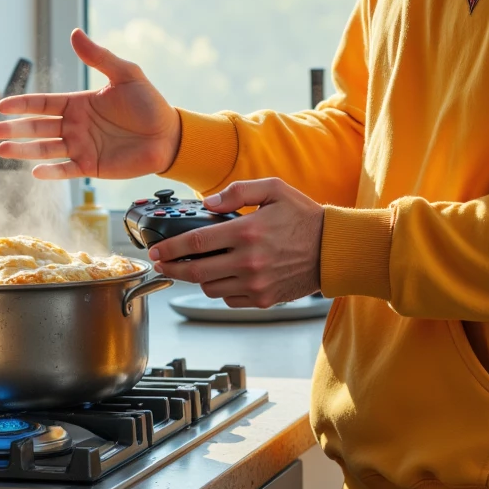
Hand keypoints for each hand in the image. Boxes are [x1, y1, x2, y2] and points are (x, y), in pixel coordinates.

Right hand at [0, 29, 180, 179]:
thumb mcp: (125, 74)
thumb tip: (75, 32)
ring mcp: (81, 147)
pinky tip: (35, 170)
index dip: (23, 104)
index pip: (43, 103)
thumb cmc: (149, 103)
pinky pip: (67, 169)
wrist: (169, 134)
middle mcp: (75, 126)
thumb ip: (99, 57)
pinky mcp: (91, 166)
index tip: (3, 105)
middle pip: (38, 127)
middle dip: (15, 129)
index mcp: (78, 103)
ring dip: (24, 150)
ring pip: (46, 149)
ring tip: (2, 149)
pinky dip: (51, 171)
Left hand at [150, 178, 324, 308]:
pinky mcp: (263, 299)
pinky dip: (220, 289)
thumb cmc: (305, 217)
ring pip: (210, 288)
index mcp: (247, 231)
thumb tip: (209, 203)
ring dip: (197, 278)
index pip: (195, 242)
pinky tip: (224, 275)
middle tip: (161, 264)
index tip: (156, 250)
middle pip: (195, 272)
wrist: (333, 249)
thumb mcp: (274, 189)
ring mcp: (256, 284)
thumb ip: (238, 191)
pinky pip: (228, 299)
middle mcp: (249, 261)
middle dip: (171, 268)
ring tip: (196, 266)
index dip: (169, 248)